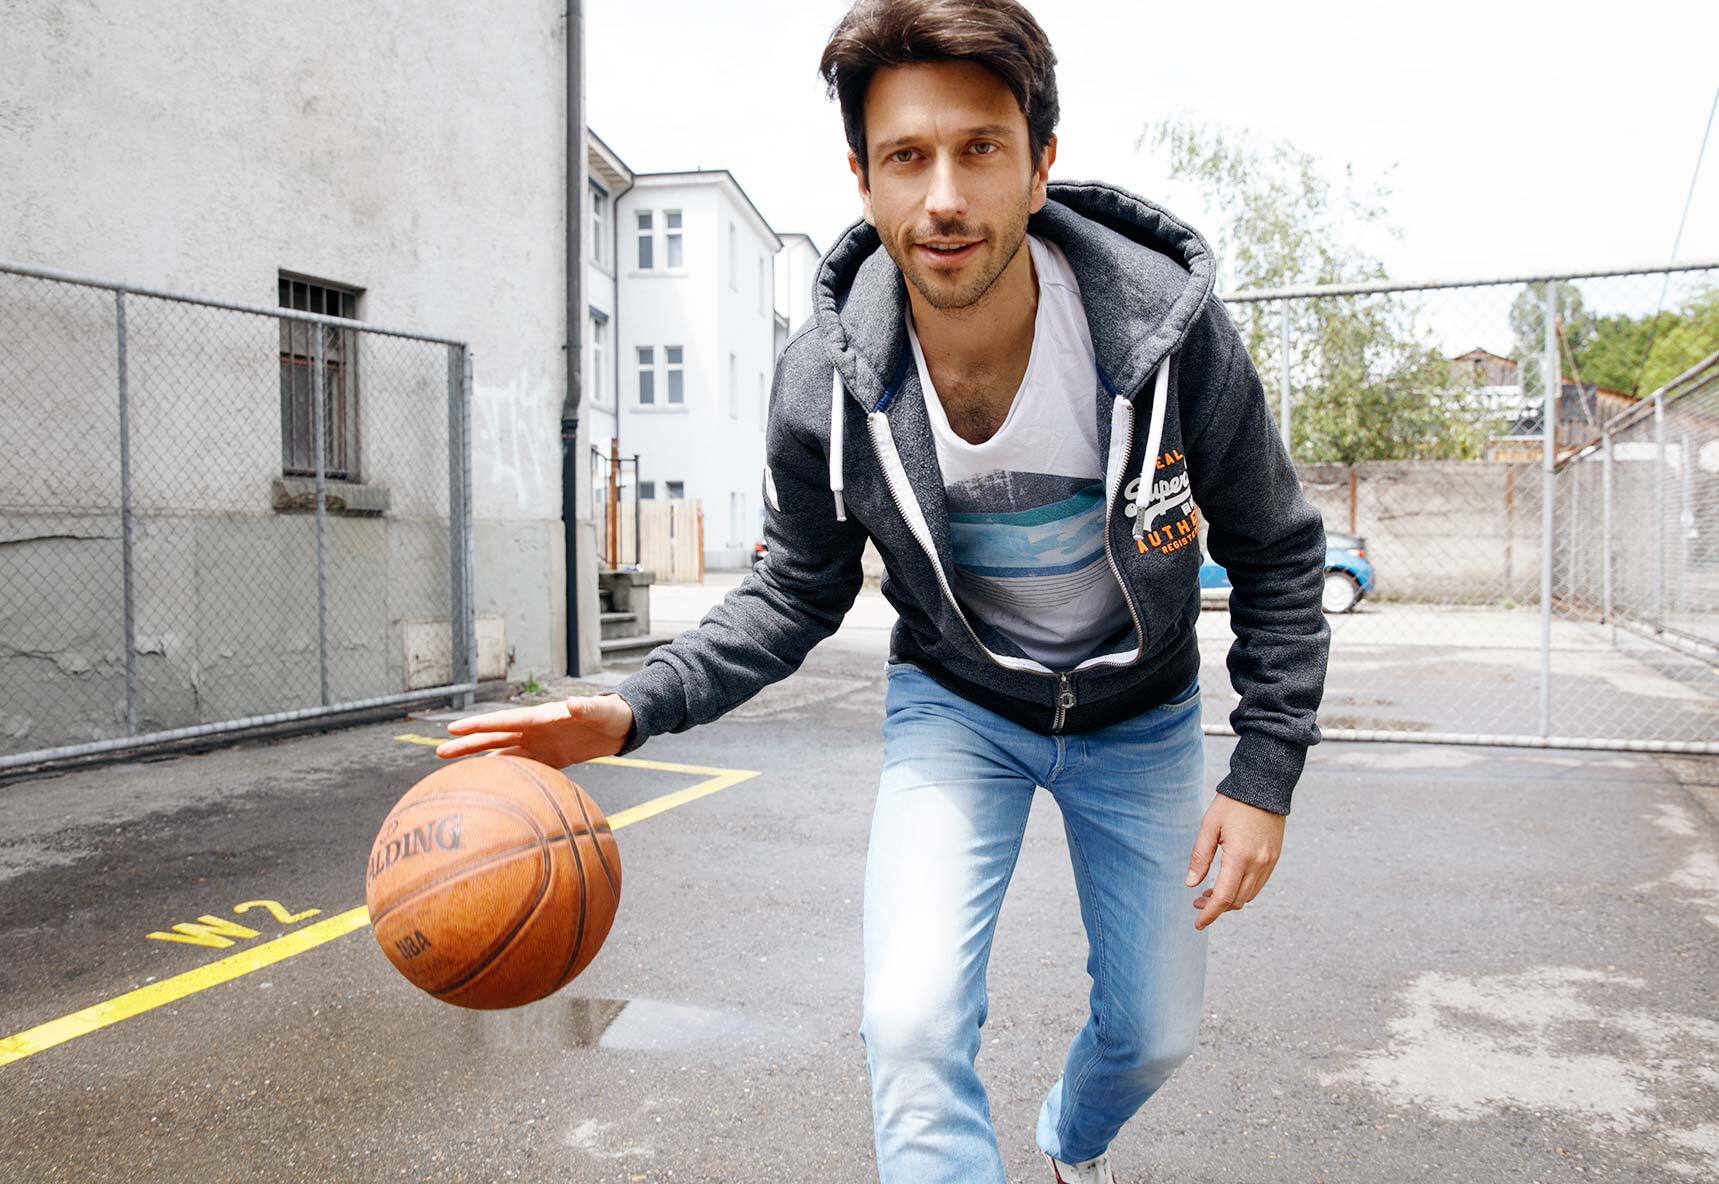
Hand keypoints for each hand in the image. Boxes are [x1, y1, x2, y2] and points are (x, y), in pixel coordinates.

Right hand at [434, 694, 634, 767]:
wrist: (622, 726)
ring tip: (455, 771)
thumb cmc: (611, 713)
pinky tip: (490, 786)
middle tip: (439, 753)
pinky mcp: (551, 759)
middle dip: (468, 745)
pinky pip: (523, 768)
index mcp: (540, 718)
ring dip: (480, 761)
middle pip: (494, 738)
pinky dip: (506, 775)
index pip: (503, 722)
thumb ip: (584, 707)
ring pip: (503, 754)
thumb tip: (571, 703)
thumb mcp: (599, 710)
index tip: (452, 729)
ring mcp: (541, 745)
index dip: (478, 726)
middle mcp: (535, 731)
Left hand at [1185, 794, 1284, 930]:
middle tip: (1197, 901)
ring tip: (1210, 892)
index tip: (1198, 924)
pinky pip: (1258, 884)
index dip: (1209, 914)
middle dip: (1216, 907)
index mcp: (1240, 858)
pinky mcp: (1274, 858)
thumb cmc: (1232, 804)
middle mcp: (1258, 864)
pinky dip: (1242, 890)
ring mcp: (1269, 862)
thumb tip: (1191, 884)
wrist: (1264, 786)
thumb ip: (1200, 857)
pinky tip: (1229, 882)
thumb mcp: (1209, 827)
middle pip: (1237, 900)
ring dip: (1230, 900)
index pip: (1224, 898)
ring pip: (1249, 895)